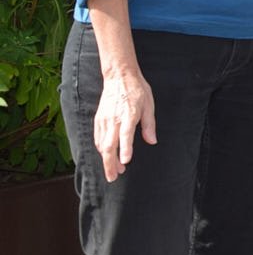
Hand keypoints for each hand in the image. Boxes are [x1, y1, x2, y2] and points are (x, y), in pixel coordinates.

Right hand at [94, 68, 155, 182]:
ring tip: (114, 170)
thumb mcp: (149, 105)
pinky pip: (97, 138)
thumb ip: (149, 125)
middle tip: (113, 177)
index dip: (125, 149)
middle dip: (109, 164)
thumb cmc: (137, 91)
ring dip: (106, 159)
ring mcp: (104, 119)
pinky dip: (101, 150)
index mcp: (128, 114)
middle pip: (109, 145)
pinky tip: (106, 156)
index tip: (125, 162)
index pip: (125, 135)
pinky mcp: (98, 119)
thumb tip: (152, 141)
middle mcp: (114, 119)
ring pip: (101, 144)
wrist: (119, 77)